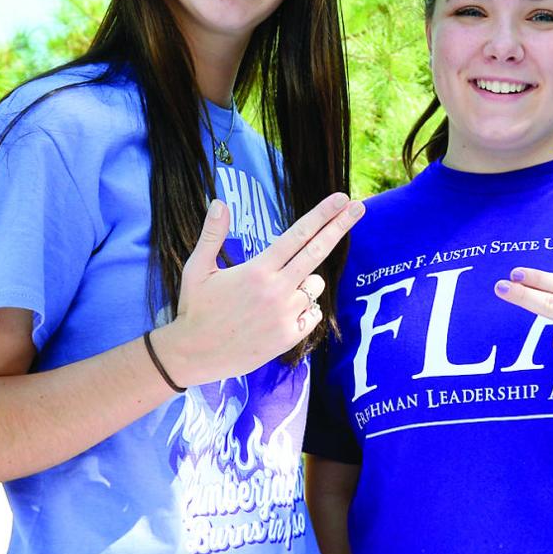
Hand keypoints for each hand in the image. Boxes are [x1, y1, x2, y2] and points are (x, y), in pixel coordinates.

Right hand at [155, 193, 362, 384]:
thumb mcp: (197, 269)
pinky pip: (313, 314)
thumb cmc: (195, 309)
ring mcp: (286, 315)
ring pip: (315, 286)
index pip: (297, 235)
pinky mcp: (290, 337)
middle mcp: (277, 290)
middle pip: (318, 252)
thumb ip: (212, 235)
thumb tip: (220, 202)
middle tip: (358, 207)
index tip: (341, 199)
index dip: (322, 214)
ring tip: (275, 293)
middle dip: (340, 226)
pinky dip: (305, 309)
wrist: (195, 354)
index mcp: (257, 270)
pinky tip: (281, 313)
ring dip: (306, 281)